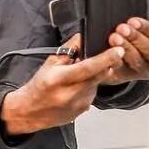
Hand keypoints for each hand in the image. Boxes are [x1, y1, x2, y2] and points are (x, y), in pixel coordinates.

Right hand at [0, 33, 124, 135]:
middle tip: (107, 57)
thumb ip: (69, 49)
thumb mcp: (50, 63)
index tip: (118, 51)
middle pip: (98, 76)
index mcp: (59, 79)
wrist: (30, 112)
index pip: (88, 67)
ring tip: (78, 78)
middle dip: (106, 65)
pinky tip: (76, 88)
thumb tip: (84, 36)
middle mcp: (69, 94)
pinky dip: (89, 88)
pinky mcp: (82, 111)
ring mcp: (77, 105)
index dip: (106, 58)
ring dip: (94, 77)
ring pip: (96, 85)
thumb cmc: (38, 86)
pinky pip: (92, 95)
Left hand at [104, 17, 148, 84]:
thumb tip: (131, 21)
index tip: (133, 21)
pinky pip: (122, 69)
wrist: (118, 63)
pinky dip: (116, 61)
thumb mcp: (140, 32)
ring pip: (137, 60)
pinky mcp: (127, 77)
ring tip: (115, 38)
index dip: (147, 28)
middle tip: (122, 29)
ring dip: (125, 47)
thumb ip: (138, 27)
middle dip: (135, 37)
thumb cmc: (132, 43)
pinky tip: (111, 53)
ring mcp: (143, 71)